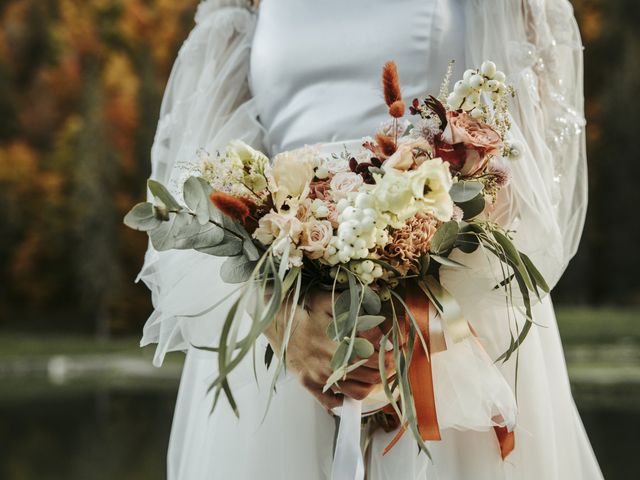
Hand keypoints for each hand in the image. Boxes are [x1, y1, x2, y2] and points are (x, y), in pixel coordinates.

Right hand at [263, 289, 394, 410]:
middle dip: (386, 369)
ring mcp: (318, 377)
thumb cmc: (303, 307)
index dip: (390, 355)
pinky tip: (352, 383)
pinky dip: (348, 397)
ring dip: (372, 383)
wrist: (274, 319)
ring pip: (357, 391)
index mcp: (336, 344)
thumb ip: (357, 315)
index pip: (374, 358)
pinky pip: (334, 401)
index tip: (396, 347)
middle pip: (370, 376)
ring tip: (376, 371)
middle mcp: (328, 365)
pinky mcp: (309, 384)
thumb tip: (381, 332)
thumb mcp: (331, 302)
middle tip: (391, 360)